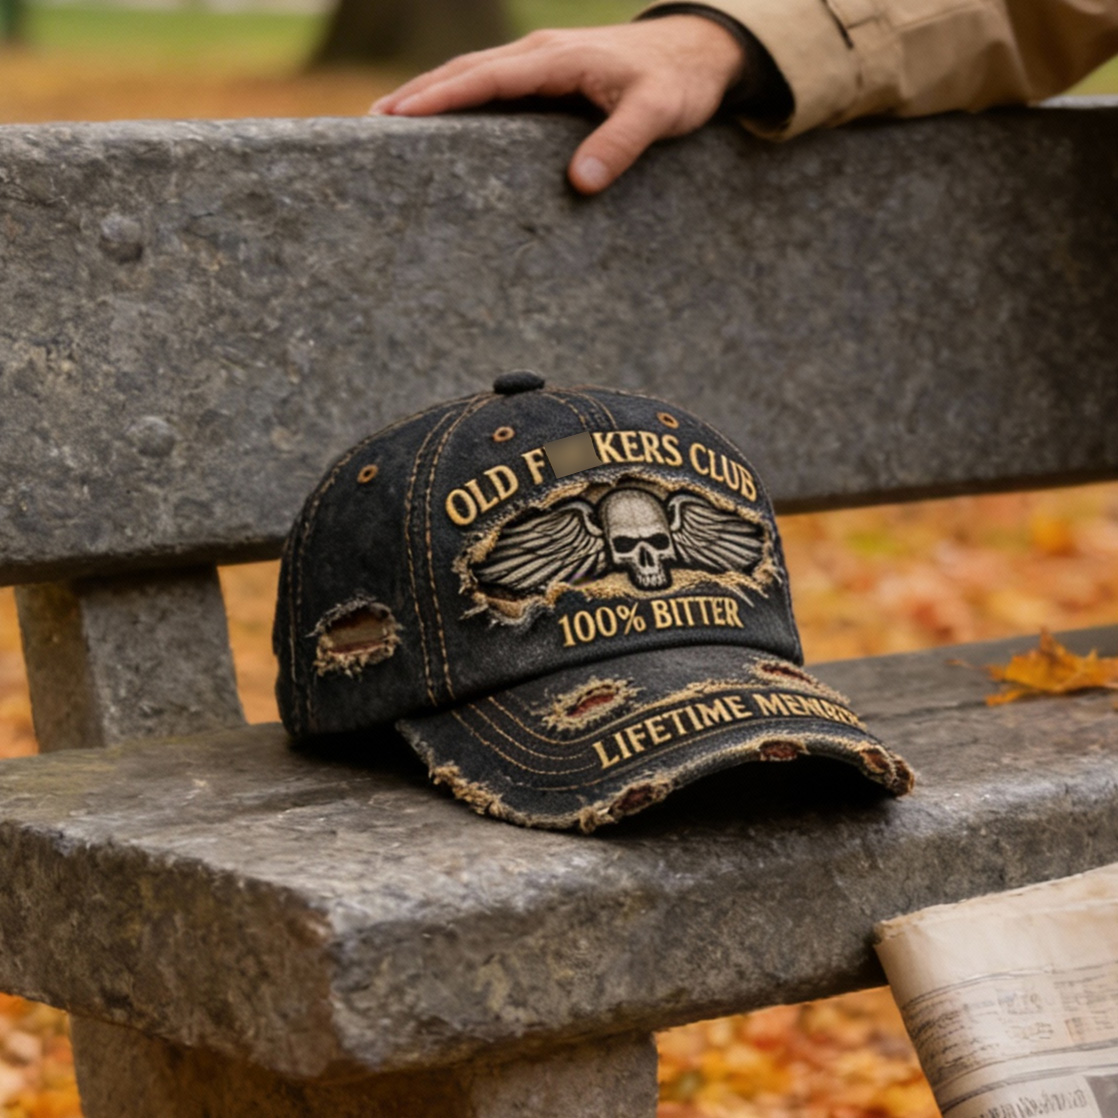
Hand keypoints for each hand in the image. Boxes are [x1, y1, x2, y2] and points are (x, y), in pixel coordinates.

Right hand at [369, 16, 746, 194]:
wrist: (700, 49)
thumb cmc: (678, 83)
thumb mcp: (657, 114)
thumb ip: (619, 146)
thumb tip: (579, 185)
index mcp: (558, 59)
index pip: (487, 77)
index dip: (443, 97)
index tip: (402, 115)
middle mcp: (541, 53)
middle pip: (466, 71)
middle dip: (418, 94)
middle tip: (372, 123)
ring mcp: (541, 60)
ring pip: (474, 72)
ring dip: (432, 93)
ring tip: (390, 119)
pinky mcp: (547, 72)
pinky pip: (492, 81)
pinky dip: (460, 95)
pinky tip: (443, 118)